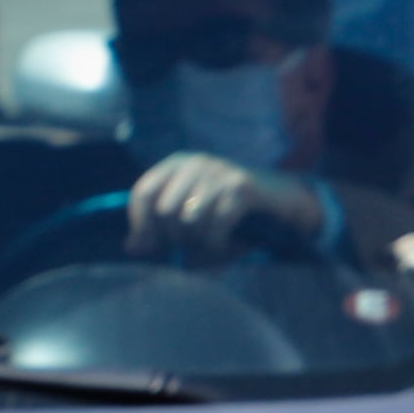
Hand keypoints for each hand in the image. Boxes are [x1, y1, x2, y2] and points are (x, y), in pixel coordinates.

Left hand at [126, 150, 318, 258]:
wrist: (282, 197)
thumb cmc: (232, 208)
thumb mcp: (193, 214)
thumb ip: (160, 229)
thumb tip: (131, 248)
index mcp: (176, 164)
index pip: (142, 193)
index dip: (141, 224)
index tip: (150, 246)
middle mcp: (195, 163)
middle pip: (164, 210)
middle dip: (175, 237)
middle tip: (191, 246)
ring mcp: (219, 173)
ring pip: (189, 219)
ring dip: (199, 241)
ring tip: (209, 244)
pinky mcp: (241, 188)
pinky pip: (217, 224)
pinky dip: (219, 242)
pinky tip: (225, 245)